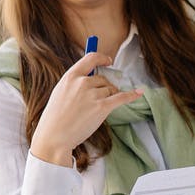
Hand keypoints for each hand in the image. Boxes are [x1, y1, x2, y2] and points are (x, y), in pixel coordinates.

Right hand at [30, 52, 145, 166]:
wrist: (55, 136)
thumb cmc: (56, 117)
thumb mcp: (61, 92)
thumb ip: (75, 82)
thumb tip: (93, 77)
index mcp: (71, 76)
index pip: (91, 58)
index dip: (102, 58)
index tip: (109, 61)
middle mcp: (82, 83)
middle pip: (103, 79)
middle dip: (104, 88)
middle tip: (94, 103)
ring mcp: (93, 95)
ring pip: (111, 90)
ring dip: (108, 98)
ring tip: (94, 111)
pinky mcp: (102, 107)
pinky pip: (121, 97)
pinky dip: (131, 95)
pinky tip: (139, 92)